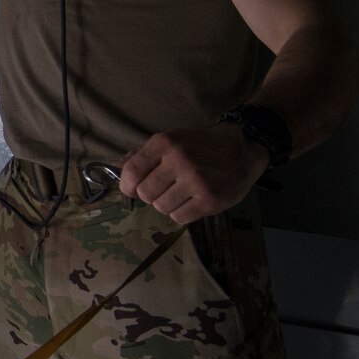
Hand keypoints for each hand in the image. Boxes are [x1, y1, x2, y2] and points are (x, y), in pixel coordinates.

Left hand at [117, 125, 267, 223]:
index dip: (127, 186)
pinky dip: (181, 213)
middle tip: (164, 189)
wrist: (243, 148)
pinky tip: (191, 201)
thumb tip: (115, 167)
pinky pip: (180, 217)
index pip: (131, 172)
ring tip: (180, 194)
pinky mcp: (211, 200)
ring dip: (167, 205)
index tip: (132, 189)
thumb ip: (143, 155)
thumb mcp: (171, 140)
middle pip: (145, 194)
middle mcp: (179, 161)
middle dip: (150, 196)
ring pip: (161, 208)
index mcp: (164, 143)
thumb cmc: (201, 145)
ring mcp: (196, 181)